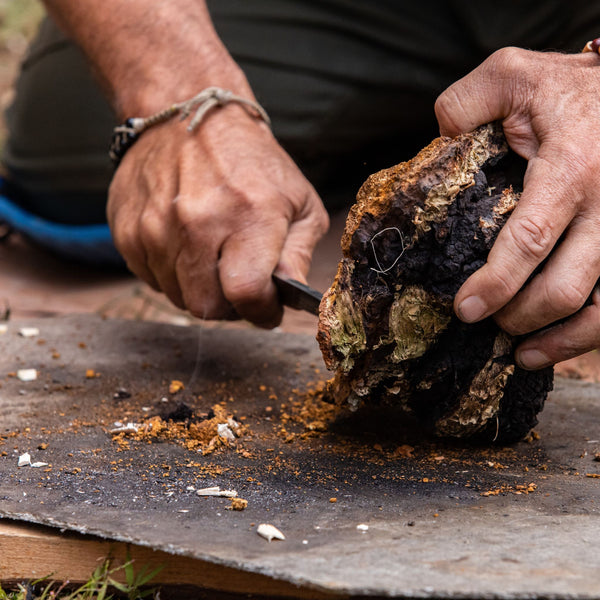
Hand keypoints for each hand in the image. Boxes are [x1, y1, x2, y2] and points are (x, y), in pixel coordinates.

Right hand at [107, 105, 328, 327]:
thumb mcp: (299, 203)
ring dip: (200, 289)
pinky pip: (152, 280)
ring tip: (213, 258)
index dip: (261, 312)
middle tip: (239, 286)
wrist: (189, 116)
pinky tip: (186, 247)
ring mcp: (155, 227)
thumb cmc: (253, 164)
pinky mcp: (127, 230)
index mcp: (249, 216)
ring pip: (177, 297)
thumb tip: (290, 296)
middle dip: (230, 306)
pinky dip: (172, 275)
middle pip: (207, 306)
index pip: (246, 294)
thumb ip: (299, 255)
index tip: (267, 309)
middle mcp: (197, 223)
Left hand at [434, 47, 599, 368]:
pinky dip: (587, 335)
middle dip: (519, 315)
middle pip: (567, 286)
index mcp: (571, 169)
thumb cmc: (568, 88)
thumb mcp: (511, 75)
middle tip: (484, 321)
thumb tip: (436, 143)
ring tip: (519, 352)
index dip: (496, 282)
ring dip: (559, 338)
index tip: (464, 309)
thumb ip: (465, 105)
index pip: (530, 238)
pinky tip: (554, 345)